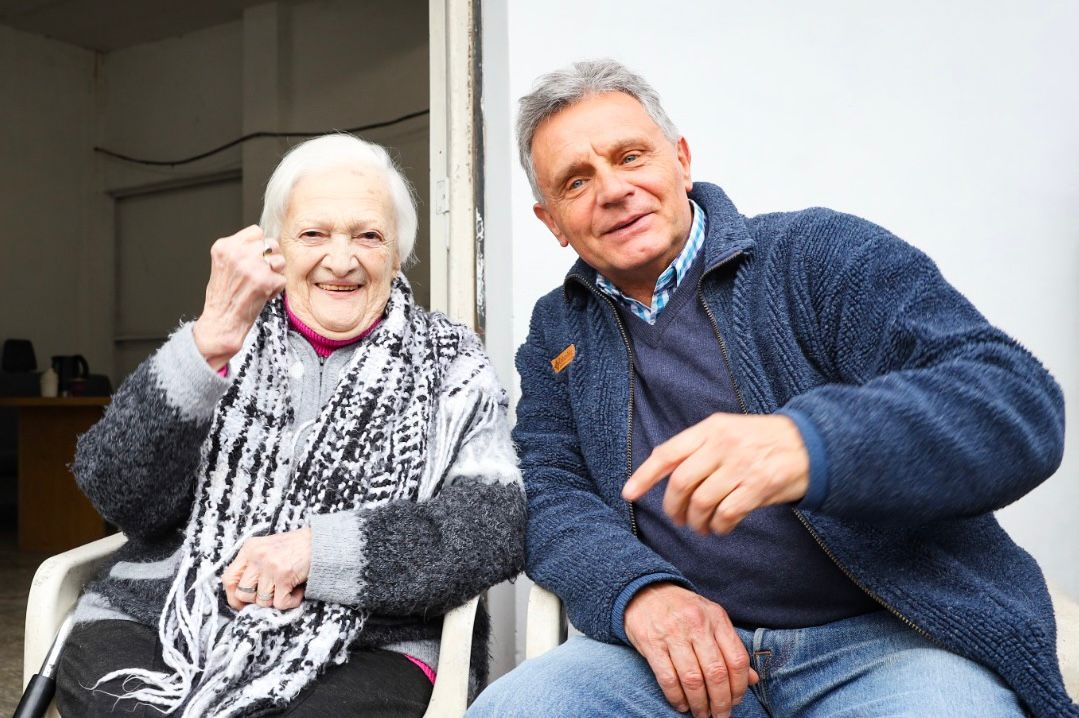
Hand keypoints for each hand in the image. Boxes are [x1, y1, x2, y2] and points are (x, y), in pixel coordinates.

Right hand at [192, 225, 286, 369]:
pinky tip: (261, 295)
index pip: (256, 231)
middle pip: (271, 244)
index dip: (259, 245)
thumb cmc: (223, 295)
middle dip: (270, 258)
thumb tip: (265, 242)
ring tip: (260, 284)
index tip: (254, 258)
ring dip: (275, 273)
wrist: (222, 322)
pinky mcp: (267, 281)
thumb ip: (240, 249)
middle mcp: (238, 254)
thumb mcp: (224, 263)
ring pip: (280, 261)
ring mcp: (254, 267)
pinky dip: (276, 289)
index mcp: (225, 246)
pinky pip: (283, 279)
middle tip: (260, 273)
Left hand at [222, 527, 310, 610]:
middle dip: (256, 601)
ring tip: (289, 588)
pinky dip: (291, 602)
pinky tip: (298, 591)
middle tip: (271, 596)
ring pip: (261, 601)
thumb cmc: (296, 548)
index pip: (229, 578)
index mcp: (250, 548)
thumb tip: (241, 596)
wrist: (323, 542)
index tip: (243, 604)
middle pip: (242, 593)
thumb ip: (253, 566)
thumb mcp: (268, 549)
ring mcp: (270, 565)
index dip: (233, 596)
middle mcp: (257, 555)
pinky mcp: (284, 576)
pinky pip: (280, 603)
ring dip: (277, 600)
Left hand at [622, 413, 808, 534]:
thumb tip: (665, 473)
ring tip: (701, 527)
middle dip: (673, 507)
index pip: (667, 452)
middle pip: (681, 482)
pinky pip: (727, 514)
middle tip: (678, 519)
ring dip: (696, 521)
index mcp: (710, 429)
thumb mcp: (727, 431)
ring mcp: (741, 465)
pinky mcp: (759, 486)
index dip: (644, 475)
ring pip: (702, 502)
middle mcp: (722, 445)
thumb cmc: (761, 441)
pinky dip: (719, 526)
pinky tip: (721, 528)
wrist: (811, 444)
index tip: (628, 493)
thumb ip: (698, 447)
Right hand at [624, 583, 756, 717]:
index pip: (737, 659)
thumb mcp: (711, 619)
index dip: (739, 687)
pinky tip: (682, 704)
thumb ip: (730, 647)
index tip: (736, 701)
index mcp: (716, 618)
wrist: (645, 592)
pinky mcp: (652, 643)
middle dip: (720, 702)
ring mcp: (673, 633)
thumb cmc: (683, 610)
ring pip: (692, 679)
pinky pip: (668, 678)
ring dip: (699, 704)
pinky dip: (676, 697)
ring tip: (702, 714)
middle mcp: (696, 624)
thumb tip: (751, 679)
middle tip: (720, 716)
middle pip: (716, 673)